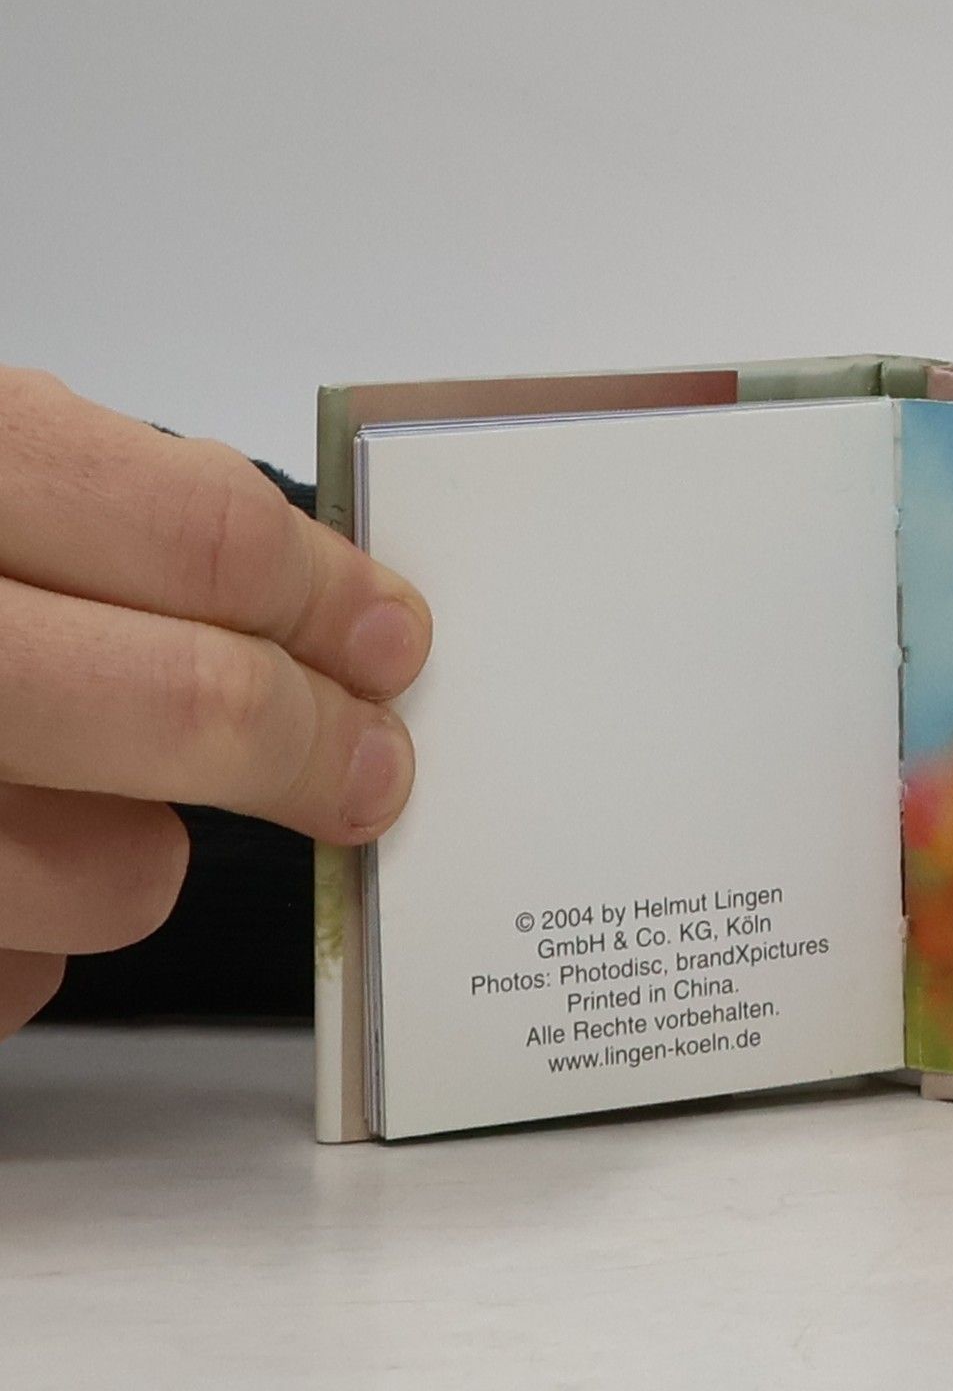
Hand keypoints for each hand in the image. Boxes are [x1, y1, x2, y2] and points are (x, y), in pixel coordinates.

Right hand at [0, 369, 431, 1040]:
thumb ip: (115, 501)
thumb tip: (321, 589)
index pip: (206, 536)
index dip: (331, 597)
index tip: (391, 640)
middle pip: (190, 709)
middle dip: (314, 746)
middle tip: (367, 766)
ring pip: (116, 879)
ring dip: (142, 855)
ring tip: (95, 803)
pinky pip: (14, 974)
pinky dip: (26, 936)